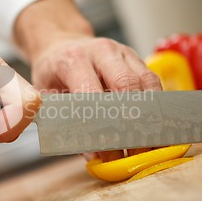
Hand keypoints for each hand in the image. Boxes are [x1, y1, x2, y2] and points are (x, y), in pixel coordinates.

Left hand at [14, 0, 161, 161]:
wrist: (60, 44)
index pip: (91, 94)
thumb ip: (65, 124)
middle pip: (126, 84)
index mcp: (73, 60)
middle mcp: (101, 51)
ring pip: (146, 82)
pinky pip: (152, 81)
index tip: (107, 151)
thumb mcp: (46, 96)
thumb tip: (94, 156)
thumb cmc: (52, 73)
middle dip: (132, 120)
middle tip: (135, 150)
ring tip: (149, 143)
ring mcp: (122, 52)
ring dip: (150, 115)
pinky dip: (155, 106)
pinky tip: (153, 127)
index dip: (101, 125)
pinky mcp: (136, 58)